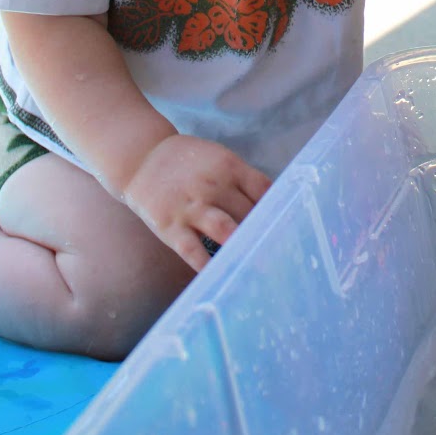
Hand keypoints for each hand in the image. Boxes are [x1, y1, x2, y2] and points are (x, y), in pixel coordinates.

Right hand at [122, 135, 271, 272]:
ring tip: (260, 265)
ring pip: (224, 228)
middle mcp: (213, 185)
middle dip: (264, 233)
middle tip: (282, 255)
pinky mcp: (171, 225)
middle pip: (247, 212)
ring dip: (242, 246)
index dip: (280, 208)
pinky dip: (205, 265)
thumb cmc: (188, 162)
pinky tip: (219, 277)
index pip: (263, 189)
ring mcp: (191, 206)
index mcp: (229, 166)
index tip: (292, 227)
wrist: (142, 157)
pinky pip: (191, 249)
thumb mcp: (218, 159)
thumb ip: (243, 180)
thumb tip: (274, 206)